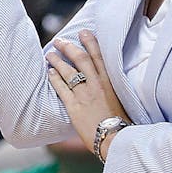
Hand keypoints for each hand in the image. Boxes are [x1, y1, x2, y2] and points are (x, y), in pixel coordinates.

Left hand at [45, 31, 126, 157]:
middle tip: (60, 41)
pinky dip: (54, 78)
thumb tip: (106, 80)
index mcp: (110, 82)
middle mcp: (96, 85)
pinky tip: (49, 72)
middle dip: (69, 47)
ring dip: (58, 60)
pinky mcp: (74, 107)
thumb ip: (112, 88)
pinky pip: (61, 88)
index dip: (90, 42)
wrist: (116, 139)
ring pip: (68, 71)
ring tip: (50, 54)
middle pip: (80, 59)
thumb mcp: (122, 100)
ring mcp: (84, 95)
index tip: (83, 32)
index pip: (98, 56)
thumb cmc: (121, 123)